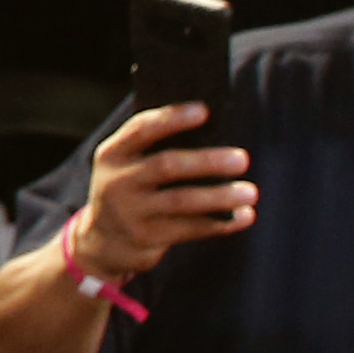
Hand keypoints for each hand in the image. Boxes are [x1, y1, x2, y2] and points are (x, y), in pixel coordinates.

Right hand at [71, 102, 256, 280]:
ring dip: (219, 196)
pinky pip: (189, 229)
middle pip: (165, 166)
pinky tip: (244, 216)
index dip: (172, 118)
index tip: (204, 111)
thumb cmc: (130, 189)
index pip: (141, 129)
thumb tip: (213, 133)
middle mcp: (116, 182)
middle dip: (207, 161)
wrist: (102, 241)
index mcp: (113, 154)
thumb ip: (155, 148)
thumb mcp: (127, 164)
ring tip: (250, 192)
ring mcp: (130, 213)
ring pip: (180, 201)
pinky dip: (220, 223)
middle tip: (242, 159)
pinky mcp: (145, 239)